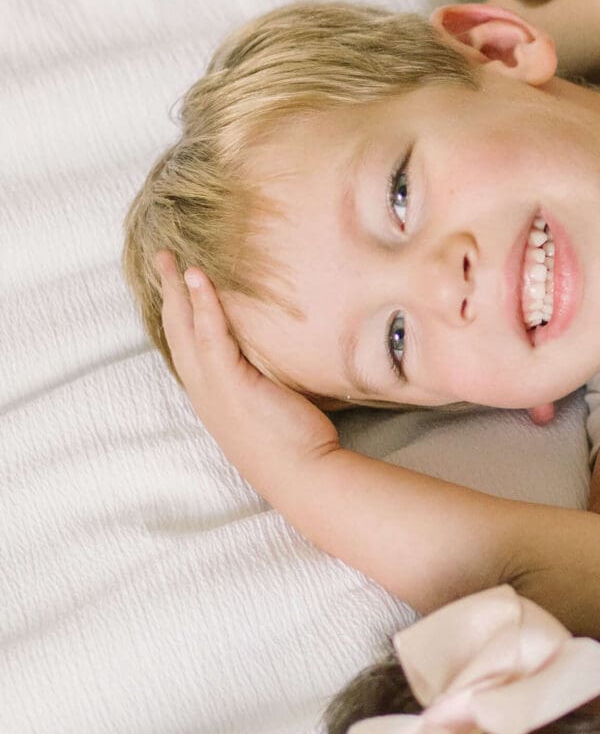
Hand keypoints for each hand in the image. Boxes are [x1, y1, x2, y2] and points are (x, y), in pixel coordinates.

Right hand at [155, 254, 340, 498]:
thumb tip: (286, 348)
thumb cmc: (297, 444)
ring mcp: (213, 387)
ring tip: (170, 257)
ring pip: (185, 328)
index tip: (175, 283)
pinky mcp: (231, 383)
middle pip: (176, 331)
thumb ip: (267, 377)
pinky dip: (202, 304)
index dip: (177, 313)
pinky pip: (210, 335)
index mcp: (210, 394)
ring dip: (177, 289)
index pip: (186, 346)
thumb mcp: (274, 404)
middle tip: (161, 257)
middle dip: (167, 292)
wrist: (305, 475)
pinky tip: (198, 277)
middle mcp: (203, 390)